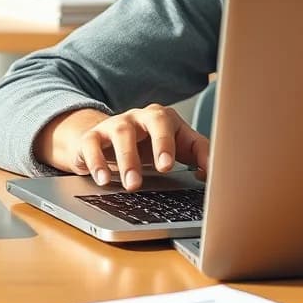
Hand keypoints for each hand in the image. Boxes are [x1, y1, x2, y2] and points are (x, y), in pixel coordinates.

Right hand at [37, 106, 208, 189]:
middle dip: (157, 144)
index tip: (169, 165)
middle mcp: (139, 117)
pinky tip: (102, 179)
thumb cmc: (150, 145)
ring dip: (127, 160)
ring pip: (120, 134)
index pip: (169, 124)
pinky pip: (91, 145)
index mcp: (162, 118)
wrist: (110, 140)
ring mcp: (114, 125)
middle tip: (161, 169)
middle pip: (150, 121)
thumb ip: (199, 155)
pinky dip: (96, 162)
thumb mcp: (177, 146)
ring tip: (132, 185)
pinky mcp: (91, 137)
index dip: (170, 143)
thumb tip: (212, 172)